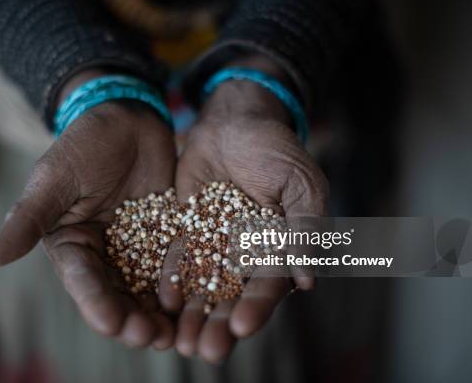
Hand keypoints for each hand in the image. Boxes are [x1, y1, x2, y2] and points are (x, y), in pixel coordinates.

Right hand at [0, 71, 176, 348]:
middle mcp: (104, 254)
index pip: (83, 281)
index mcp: (72, 245)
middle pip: (118, 295)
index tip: (114, 325)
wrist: (128, 118)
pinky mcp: (167, 236)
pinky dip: (185, 285)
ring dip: (160, 313)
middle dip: (134, 319)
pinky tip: (200, 300)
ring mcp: (139, 247)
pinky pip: (176, 265)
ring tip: (177, 333)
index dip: (97, 305)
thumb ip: (28, 218)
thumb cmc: (84, 142)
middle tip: (153, 336)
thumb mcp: (55, 178)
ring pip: (148, 289)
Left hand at [159, 62, 327, 362]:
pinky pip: (180, 259)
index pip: (269, 285)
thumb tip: (307, 282)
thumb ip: (304, 230)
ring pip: (204, 286)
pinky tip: (164, 300)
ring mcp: (215, 244)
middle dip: (220, 324)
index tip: (242, 325)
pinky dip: (173, 280)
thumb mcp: (299, 185)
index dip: (257, 306)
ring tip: (179, 342)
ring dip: (194, 315)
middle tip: (206, 351)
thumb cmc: (276, 150)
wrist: (235, 122)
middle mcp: (246, 254)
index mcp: (278, 249)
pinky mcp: (188, 231)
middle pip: (232, 296)